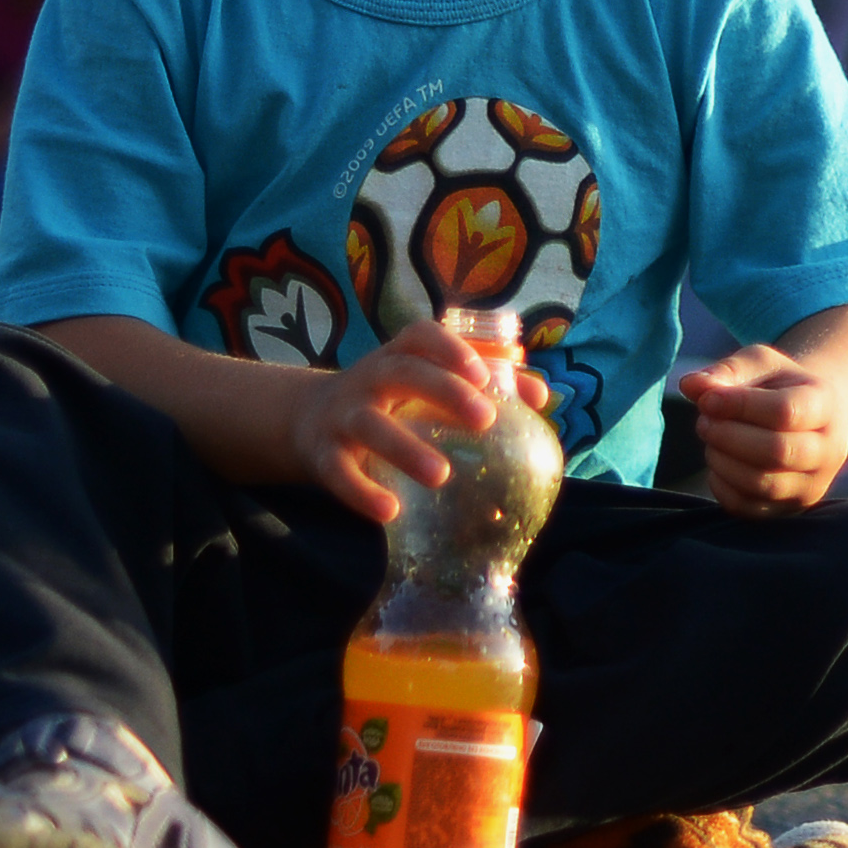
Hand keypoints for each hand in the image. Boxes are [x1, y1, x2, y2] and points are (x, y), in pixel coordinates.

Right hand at [291, 319, 544, 525]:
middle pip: (402, 372)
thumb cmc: (390, 401)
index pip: (420, 336)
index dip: (450, 348)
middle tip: (485, 419)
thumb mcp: (425, 386)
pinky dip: (361, 492)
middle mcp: (368, 378)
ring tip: (441, 475)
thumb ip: (482, 387)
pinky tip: (390, 511)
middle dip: (444, 390)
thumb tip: (542, 396)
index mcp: (398, 356)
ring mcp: (342, 415)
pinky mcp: (322, 454)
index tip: (484, 372)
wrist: (306, 420)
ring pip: (369, 424)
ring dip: (405, 449)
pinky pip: (337, 472)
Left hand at [674, 343, 847, 515]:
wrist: (805, 421)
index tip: (707, 399)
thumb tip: (690, 385)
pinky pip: (746, 507)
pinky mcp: (788, 509)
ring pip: (761, 483)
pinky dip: (721, 485)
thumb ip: (726, 371)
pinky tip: (718, 463)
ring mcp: (813, 485)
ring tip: (711, 440)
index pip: (786, 411)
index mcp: (826, 404)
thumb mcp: (758, 366)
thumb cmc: (777, 387)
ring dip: (722, 461)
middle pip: (777, 451)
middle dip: (728, 436)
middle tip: (704, 422)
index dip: (739, 405)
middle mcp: (830, 449)